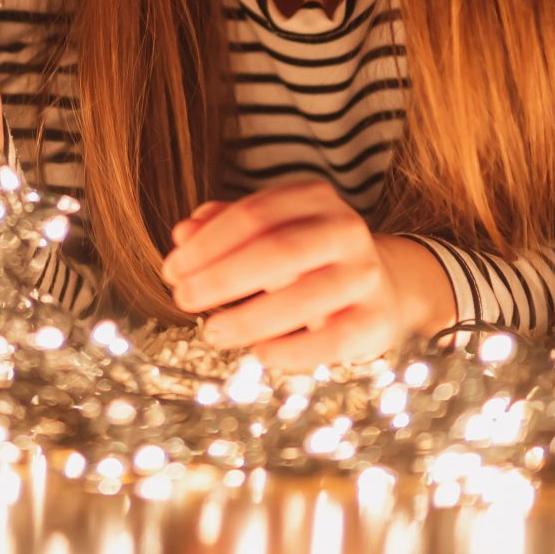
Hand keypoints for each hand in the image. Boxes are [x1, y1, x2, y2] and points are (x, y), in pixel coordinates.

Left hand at [159, 180, 413, 372]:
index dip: (207, 244)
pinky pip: (334, 339)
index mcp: (313, 198)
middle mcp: (345, 229)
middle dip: (223, 277)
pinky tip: (260, 355)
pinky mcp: (377, 319)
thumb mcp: (267, 234)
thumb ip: (224, 229)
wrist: (381, 289)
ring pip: (305, 295)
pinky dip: (293, 351)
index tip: (173, 270)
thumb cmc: (307, 260)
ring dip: (250, 317)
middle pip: (278, 249)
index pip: (253, 215)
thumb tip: (182, 233)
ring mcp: (365, 274)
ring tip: (214, 332)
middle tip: (184, 299)